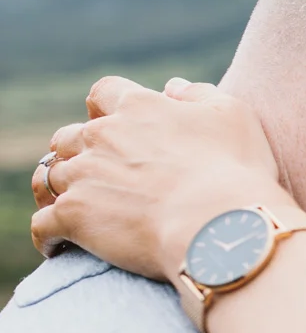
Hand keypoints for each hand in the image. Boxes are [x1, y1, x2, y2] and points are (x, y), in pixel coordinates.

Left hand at [31, 76, 290, 279]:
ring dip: (60, 190)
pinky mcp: (73, 217)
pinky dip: (47, 234)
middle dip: (78, 151)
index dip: (107, 108)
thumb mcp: (234, 117)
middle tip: (98, 172)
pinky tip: (57, 246)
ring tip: (72, 208)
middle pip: (70, 137)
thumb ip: (200, 95)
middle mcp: (102, 136)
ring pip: (51, 177)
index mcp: (139, 108)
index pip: (105, 93)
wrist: (219, 225)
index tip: (116, 123)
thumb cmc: (235, 171)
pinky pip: (43, 224)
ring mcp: (83, 176)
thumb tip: (172, 86)